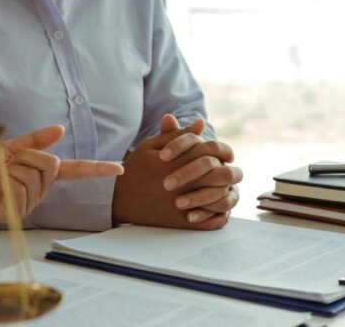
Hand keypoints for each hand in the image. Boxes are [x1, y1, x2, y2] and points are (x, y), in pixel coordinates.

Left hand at [0, 125, 123, 241]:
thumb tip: (60, 129)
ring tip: (0, 179)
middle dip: (27, 157)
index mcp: (41, 172)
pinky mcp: (18, 213)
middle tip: (8, 165)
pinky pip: (20, 189)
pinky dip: (5, 184)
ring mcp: (31, 202)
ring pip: (34, 176)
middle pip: (50, 164)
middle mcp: (41, 188)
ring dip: (13, 171)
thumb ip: (35, 139)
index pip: (75, 169)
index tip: (120, 168)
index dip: (97, 168)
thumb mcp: (7, 148)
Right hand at [113, 120, 230, 228]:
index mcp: (177, 161)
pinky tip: (216, 205)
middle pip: (219, 173)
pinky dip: (220, 213)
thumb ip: (178, 135)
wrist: (119, 198)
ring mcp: (184, 204)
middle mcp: (182, 183)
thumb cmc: (136, 169)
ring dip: (225, 190)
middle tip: (224, 169)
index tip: (219, 154)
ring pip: (220, 196)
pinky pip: (213, 221)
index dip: (219, 151)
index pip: (210, 151)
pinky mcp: (182, 222)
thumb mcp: (152, 146)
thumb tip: (201, 122)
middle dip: (224, 169)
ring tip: (222, 186)